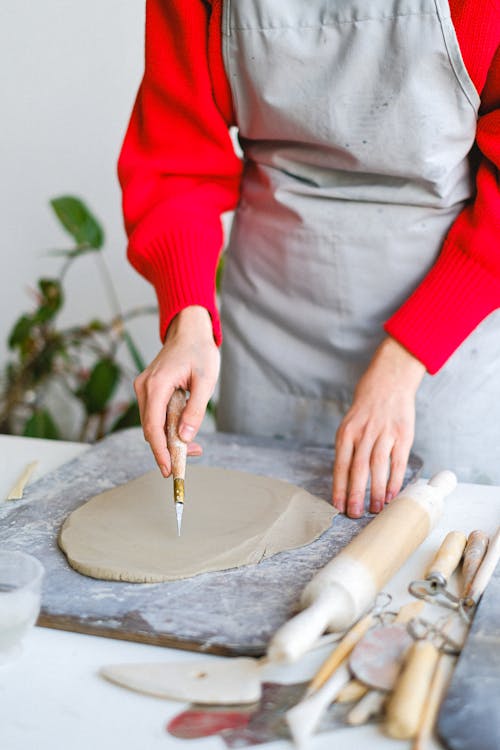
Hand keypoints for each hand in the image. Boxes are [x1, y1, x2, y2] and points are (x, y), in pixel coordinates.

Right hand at [134, 306, 219, 476]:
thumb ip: (195, 411)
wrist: (188, 330)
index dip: (161, 452)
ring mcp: (143, 388)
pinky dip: (166, 426)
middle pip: (150, 429)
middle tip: (192, 456)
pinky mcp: (147, 390)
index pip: (153, 427)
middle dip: (168, 448)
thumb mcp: (205, 381)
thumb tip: (184, 438)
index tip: (169, 470)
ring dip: (168, 438)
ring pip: (151, 424)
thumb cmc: (199, 351)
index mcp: (157, 385)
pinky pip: (154, 415)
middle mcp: (144, 387)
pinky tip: (183, 430)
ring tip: (193, 445)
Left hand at [332, 337, 425, 517]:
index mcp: (346, 433)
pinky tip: (391, 495)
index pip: (340, 465)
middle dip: (355, 495)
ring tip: (374, 510)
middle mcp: (363, 434)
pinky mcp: (402, 436)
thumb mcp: (350, 423)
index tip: (337, 506)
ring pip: (378, 468)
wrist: (389, 382)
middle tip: (354, 515)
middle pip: (358, 469)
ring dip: (375, 492)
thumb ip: (348, 448)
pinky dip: (394, 481)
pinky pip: (397, 462)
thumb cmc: (367, 408)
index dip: (339, 487)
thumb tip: (346, 479)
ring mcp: (383, 434)